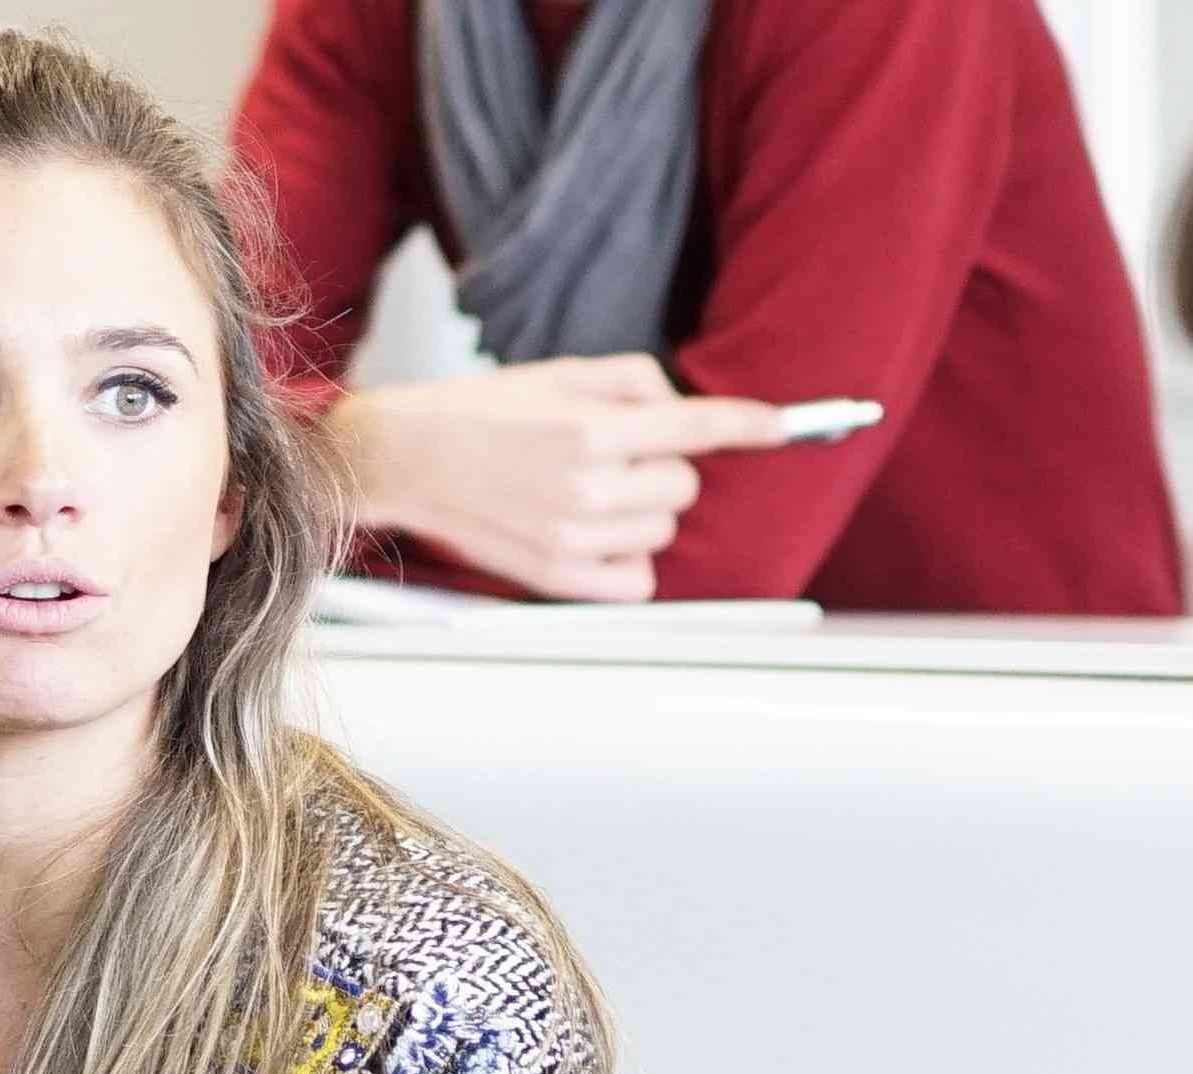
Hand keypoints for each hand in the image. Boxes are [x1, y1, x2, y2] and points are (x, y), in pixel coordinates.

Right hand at [324, 354, 788, 600]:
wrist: (410, 458)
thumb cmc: (484, 412)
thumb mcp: (561, 374)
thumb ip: (634, 382)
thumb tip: (686, 409)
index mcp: (588, 429)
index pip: (697, 428)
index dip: (752, 425)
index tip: (782, 427)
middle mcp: (585, 486)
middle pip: (685, 485)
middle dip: (663, 466)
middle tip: (614, 456)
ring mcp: (571, 538)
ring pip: (664, 532)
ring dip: (643, 512)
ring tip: (591, 492)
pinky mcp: (557, 577)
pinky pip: (639, 580)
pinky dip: (629, 558)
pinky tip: (594, 533)